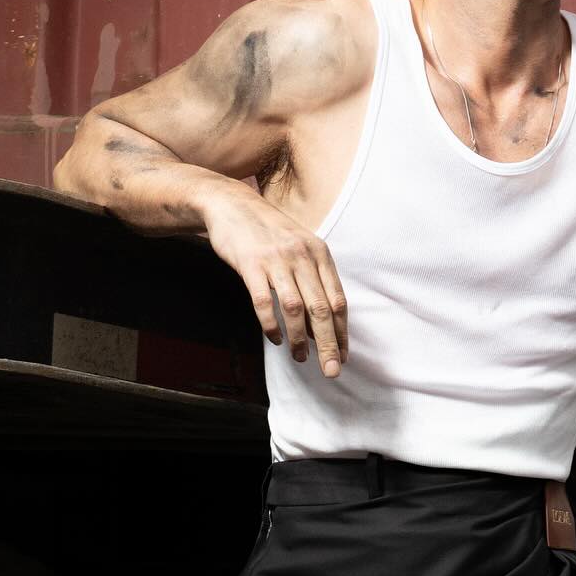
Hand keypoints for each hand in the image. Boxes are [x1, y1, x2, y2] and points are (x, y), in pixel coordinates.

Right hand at [206, 193, 348, 377]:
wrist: (232, 204)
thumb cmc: (269, 232)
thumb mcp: (300, 247)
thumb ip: (313, 280)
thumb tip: (323, 322)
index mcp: (319, 254)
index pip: (338, 300)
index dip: (342, 332)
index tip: (343, 356)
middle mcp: (302, 257)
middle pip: (321, 309)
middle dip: (329, 344)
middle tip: (331, 371)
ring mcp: (276, 261)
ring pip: (295, 309)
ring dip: (300, 339)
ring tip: (301, 358)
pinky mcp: (250, 265)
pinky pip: (264, 302)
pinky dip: (271, 325)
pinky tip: (276, 339)